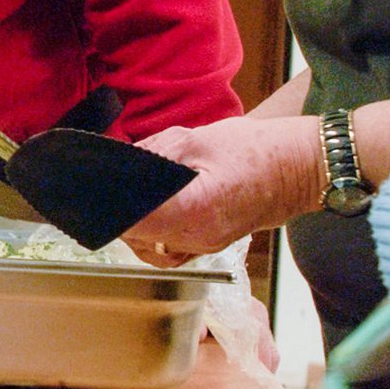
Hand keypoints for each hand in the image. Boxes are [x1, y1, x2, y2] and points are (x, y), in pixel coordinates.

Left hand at [122, 115, 325, 261]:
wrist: (301, 168)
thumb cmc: (255, 151)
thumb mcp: (194, 140)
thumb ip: (150, 155)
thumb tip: (117, 165)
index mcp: (191, 213)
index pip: (128, 223)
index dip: (103, 209)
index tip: (87, 194)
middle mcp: (196, 240)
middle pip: (135, 237)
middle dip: (117, 211)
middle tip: (107, 186)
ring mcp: (204, 248)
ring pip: (149, 245)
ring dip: (134, 222)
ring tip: (132, 194)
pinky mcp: (209, 245)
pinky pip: (168, 247)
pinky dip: (154, 230)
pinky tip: (155, 207)